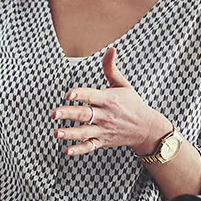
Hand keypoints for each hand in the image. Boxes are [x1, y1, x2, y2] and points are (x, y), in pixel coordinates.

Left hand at [51, 47, 171, 156]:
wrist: (147, 128)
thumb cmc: (132, 103)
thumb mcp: (123, 85)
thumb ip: (111, 68)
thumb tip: (111, 49)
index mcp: (109, 99)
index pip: (92, 96)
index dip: (81, 94)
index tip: (69, 94)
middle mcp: (105, 115)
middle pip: (85, 114)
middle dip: (69, 114)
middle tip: (53, 113)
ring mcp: (103, 130)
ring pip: (84, 132)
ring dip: (70, 133)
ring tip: (56, 133)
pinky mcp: (102, 141)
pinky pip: (89, 146)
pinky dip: (78, 150)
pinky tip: (66, 151)